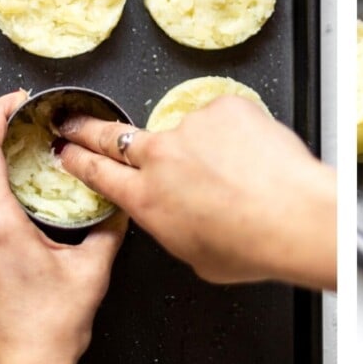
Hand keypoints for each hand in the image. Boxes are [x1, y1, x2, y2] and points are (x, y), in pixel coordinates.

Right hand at [58, 96, 335, 290]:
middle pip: (112, 136)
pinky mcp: (223, 108)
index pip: (97, 173)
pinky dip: (236, 134)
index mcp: (146, 200)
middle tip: (73, 121)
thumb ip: (171, 224)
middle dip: (88, 128)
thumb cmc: (252, 247)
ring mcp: (190, 129)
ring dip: (204, 147)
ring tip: (238, 171)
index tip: (66, 151)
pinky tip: (254, 156)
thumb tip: (174, 212)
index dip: (77, 160)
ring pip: (187, 133)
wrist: (295, 218)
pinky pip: (222, 118)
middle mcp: (159, 159)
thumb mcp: (194, 254)